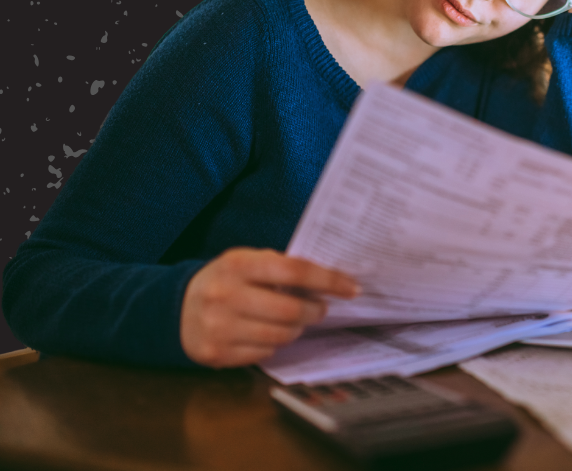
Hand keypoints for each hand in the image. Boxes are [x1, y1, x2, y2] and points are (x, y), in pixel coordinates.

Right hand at [180, 246, 359, 368]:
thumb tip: (329, 279)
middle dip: (315, 311)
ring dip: (297, 328)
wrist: (177, 308)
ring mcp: (219, 327)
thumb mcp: (247, 262)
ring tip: (294, 320)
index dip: (328, 281)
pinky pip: (265, 353)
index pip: (294, 271)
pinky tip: (268, 332)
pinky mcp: (216, 353)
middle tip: (319, 308)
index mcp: (237, 264)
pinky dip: (275, 343)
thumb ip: (280, 267)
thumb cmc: (226, 281)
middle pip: (291, 310)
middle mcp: (225, 295)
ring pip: (281, 335)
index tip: (352, 288)